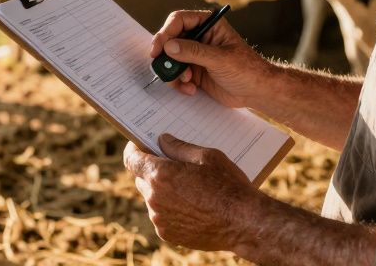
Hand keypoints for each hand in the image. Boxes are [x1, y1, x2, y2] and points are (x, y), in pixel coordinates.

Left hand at [123, 134, 261, 251]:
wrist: (243, 222)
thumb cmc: (228, 185)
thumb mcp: (207, 156)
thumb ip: (179, 147)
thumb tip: (162, 140)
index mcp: (161, 175)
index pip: (131, 159)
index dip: (134, 150)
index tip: (139, 145)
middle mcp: (154, 198)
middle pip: (142, 179)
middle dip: (153, 170)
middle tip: (173, 166)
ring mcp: (160, 219)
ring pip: (152, 199)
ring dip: (162, 191)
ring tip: (188, 188)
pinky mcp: (168, 234)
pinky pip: (162, 216)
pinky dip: (171, 209)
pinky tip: (192, 206)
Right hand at [149, 10, 269, 108]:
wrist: (257, 92)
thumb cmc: (247, 69)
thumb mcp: (220, 59)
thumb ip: (194, 52)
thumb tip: (169, 46)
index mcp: (209, 24)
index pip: (180, 20)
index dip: (166, 32)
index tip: (159, 48)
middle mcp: (199, 37)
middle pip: (170, 39)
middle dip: (166, 55)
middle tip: (161, 66)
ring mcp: (195, 55)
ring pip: (171, 59)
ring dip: (173, 71)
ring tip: (186, 81)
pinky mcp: (194, 72)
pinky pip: (176, 74)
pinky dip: (179, 83)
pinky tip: (191, 89)